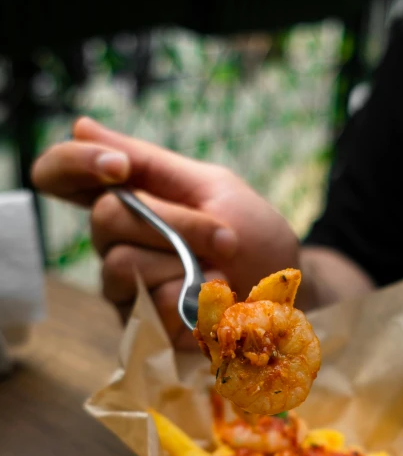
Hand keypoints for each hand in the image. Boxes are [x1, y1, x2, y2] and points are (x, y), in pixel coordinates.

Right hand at [32, 117, 303, 347]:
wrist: (288, 297)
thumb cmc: (252, 238)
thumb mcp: (212, 187)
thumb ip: (149, 163)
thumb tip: (80, 127)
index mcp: (129, 199)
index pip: (61, 176)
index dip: (71, 165)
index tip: (117, 167)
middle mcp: (115, 242)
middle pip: (105, 218)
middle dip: (177, 224)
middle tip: (223, 237)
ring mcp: (124, 288)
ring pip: (124, 265)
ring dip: (188, 264)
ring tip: (222, 273)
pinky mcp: (141, 328)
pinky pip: (151, 305)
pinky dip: (195, 300)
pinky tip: (215, 304)